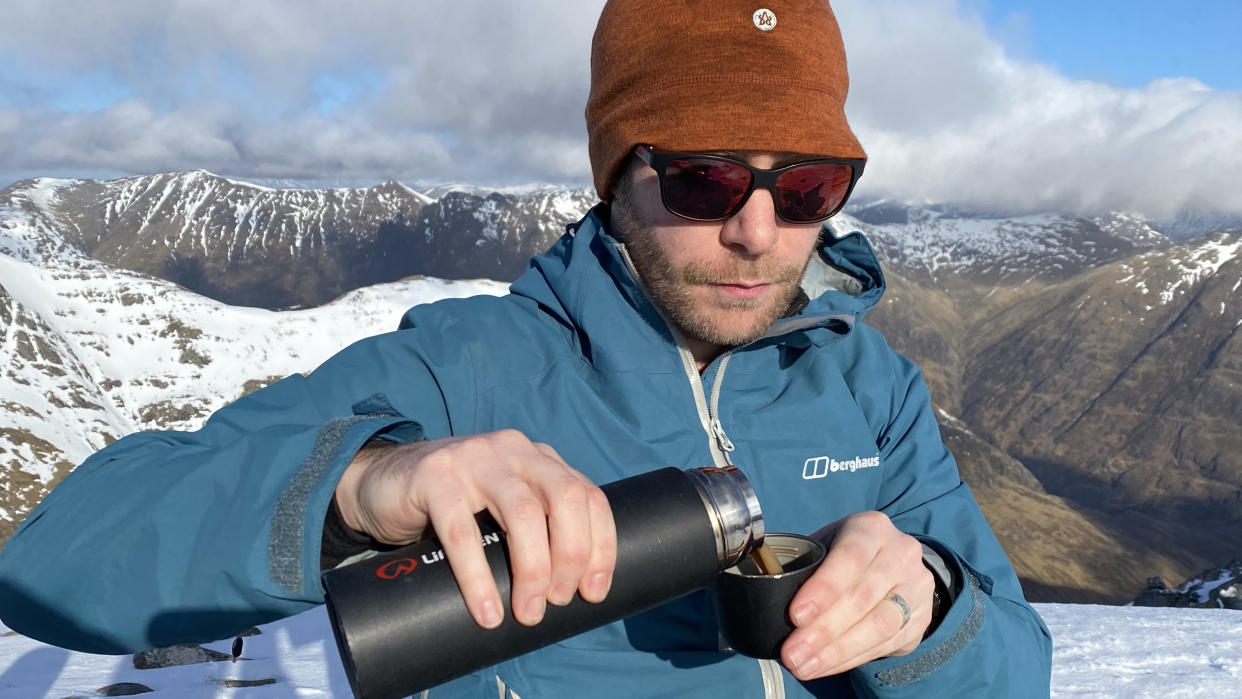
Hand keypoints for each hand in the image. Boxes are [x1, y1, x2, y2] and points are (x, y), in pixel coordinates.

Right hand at [333, 430, 616, 629]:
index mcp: (539, 459)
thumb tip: (569, 592)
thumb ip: (535, 527)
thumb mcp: (502, 507)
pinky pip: (463, 532)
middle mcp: (515, 451)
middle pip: (565, 499)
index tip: (595, 592)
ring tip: (527, 611)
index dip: (601, 546)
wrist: (381, 483)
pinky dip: (479, 576)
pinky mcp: (435, 477)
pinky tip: (486, 609)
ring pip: (524, 513)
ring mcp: (475, 458)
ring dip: (533, 569)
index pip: (589, 496)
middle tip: (557, 600)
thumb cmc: (453, 508)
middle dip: (571, 556)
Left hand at [780, 511, 934, 679]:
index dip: (823, 589)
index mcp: (871, 528)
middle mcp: (900, 553)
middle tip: (792, 653)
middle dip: (823, 630)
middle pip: (862, 597)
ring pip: (878, 625)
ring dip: (837, 651)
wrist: (897, 563)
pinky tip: (826, 665)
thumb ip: (807, 566)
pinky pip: (886, 643)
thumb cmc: (847, 554)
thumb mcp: (828, 545)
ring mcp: (916, 586)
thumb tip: (770, 600)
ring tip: (805, 666)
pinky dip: (852, 658)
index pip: (849, 558)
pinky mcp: (921, 617)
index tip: (796, 616)